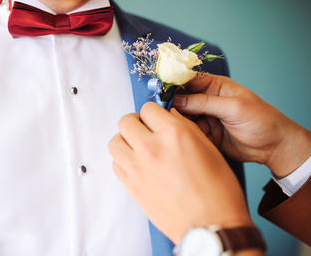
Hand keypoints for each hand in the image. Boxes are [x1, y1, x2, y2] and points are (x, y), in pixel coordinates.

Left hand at [108, 102, 251, 243]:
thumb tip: (169, 116)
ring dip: (125, 141)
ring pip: (115, 142)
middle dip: (136, 123)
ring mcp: (138, 167)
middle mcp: (152, 147)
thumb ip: (185, 127)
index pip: (148, 108)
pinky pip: (116, 164)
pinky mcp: (132, 186)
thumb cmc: (217, 191)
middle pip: (125, 121)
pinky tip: (137, 165)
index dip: (153, 113)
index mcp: (174, 134)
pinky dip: (123, 161)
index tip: (156, 120)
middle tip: (145, 130)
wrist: (210, 225)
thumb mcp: (208, 148)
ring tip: (138, 147)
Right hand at [172, 73, 310, 176]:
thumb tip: (177, 100)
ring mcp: (205, 117)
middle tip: (159, 113)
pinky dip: (184, 134)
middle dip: (171, 105)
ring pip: (182, 117)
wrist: (273, 147)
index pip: (188, 80)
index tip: (158, 92)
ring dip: (176, 121)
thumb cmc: (261, 120)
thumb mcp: (233, 108)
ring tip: (169, 126)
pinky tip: (180, 136)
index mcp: (215, 86)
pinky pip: (189, 131)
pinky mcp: (205, 133)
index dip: (173, 85)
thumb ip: (204, 103)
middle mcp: (207, 100)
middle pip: (181, 100)